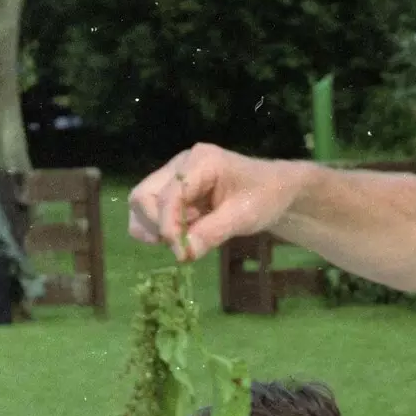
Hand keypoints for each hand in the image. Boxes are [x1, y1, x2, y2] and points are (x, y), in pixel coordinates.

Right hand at [128, 144, 304, 261]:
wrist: (273, 189)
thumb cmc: (264, 198)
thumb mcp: (244, 217)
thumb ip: (213, 232)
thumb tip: (184, 254)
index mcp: (201, 162)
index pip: (168, 195)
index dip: (169, 226)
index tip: (181, 253)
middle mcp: (181, 164)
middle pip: (143, 196)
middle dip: (157, 226)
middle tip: (181, 245)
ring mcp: (174, 175)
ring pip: (142, 203)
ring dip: (154, 228)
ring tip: (183, 239)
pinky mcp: (172, 189)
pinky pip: (151, 210)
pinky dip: (159, 227)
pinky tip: (183, 234)